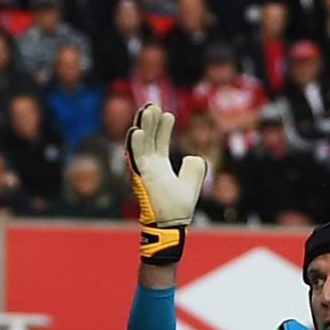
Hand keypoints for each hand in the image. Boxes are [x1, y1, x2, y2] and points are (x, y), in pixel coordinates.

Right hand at [125, 104, 206, 265]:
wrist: (173, 224)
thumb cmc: (179, 207)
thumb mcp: (192, 181)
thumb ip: (195, 167)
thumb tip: (193, 156)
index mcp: (159, 167)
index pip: (158, 142)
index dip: (162, 127)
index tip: (168, 113)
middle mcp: (149, 167)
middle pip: (147, 139)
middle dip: (149, 122)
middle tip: (152, 105)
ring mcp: (143, 171)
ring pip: (140, 144)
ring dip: (142, 127)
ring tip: (145, 110)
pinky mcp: (139, 178)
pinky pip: (135, 158)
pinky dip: (134, 145)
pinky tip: (135, 130)